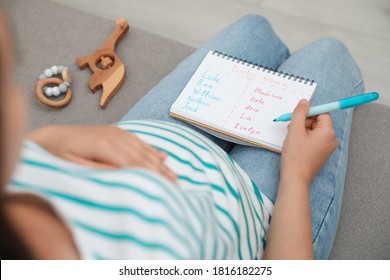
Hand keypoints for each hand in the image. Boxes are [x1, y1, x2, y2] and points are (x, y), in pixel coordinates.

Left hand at [28, 125, 176, 181]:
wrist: (51, 136)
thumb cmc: (59, 155)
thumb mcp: (74, 166)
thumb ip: (100, 171)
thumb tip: (124, 176)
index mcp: (104, 146)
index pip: (134, 163)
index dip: (151, 176)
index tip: (164, 188)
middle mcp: (114, 136)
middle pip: (142, 156)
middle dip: (160, 171)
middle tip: (175, 185)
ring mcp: (117, 132)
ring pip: (143, 149)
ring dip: (159, 163)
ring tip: (173, 175)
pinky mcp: (116, 132)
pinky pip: (138, 141)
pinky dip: (151, 150)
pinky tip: (161, 156)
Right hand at [281, 99, 337, 184]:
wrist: (295, 178)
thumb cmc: (296, 156)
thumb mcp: (295, 130)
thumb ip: (300, 113)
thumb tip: (304, 102)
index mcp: (328, 132)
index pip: (322, 113)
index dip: (309, 112)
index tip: (297, 115)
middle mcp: (330, 140)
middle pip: (318, 121)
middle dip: (303, 122)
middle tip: (291, 128)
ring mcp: (326, 148)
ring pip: (314, 130)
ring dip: (301, 130)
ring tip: (291, 138)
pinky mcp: (320, 153)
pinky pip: (313, 140)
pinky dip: (303, 139)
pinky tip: (294, 144)